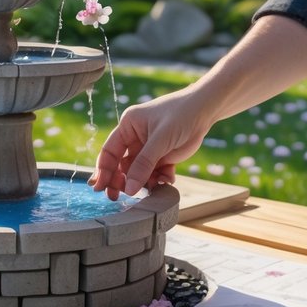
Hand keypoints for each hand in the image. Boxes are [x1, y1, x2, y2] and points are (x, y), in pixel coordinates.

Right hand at [89, 88, 210, 199]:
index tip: (100, 189)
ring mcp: (149, 148)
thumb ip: (144, 164)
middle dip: (122, 181)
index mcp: (128, 126)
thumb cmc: (180, 115)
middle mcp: (135, 138)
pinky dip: (160, 179)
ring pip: (139, 173)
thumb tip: (129, 189)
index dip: (103, 171)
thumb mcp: (160, 139)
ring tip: (155, 185)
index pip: (109, 151)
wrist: (206, 110)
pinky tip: (168, 178)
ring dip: (146, 182)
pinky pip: (155, 174)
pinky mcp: (162, 157)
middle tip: (120, 197)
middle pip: (121, 165)